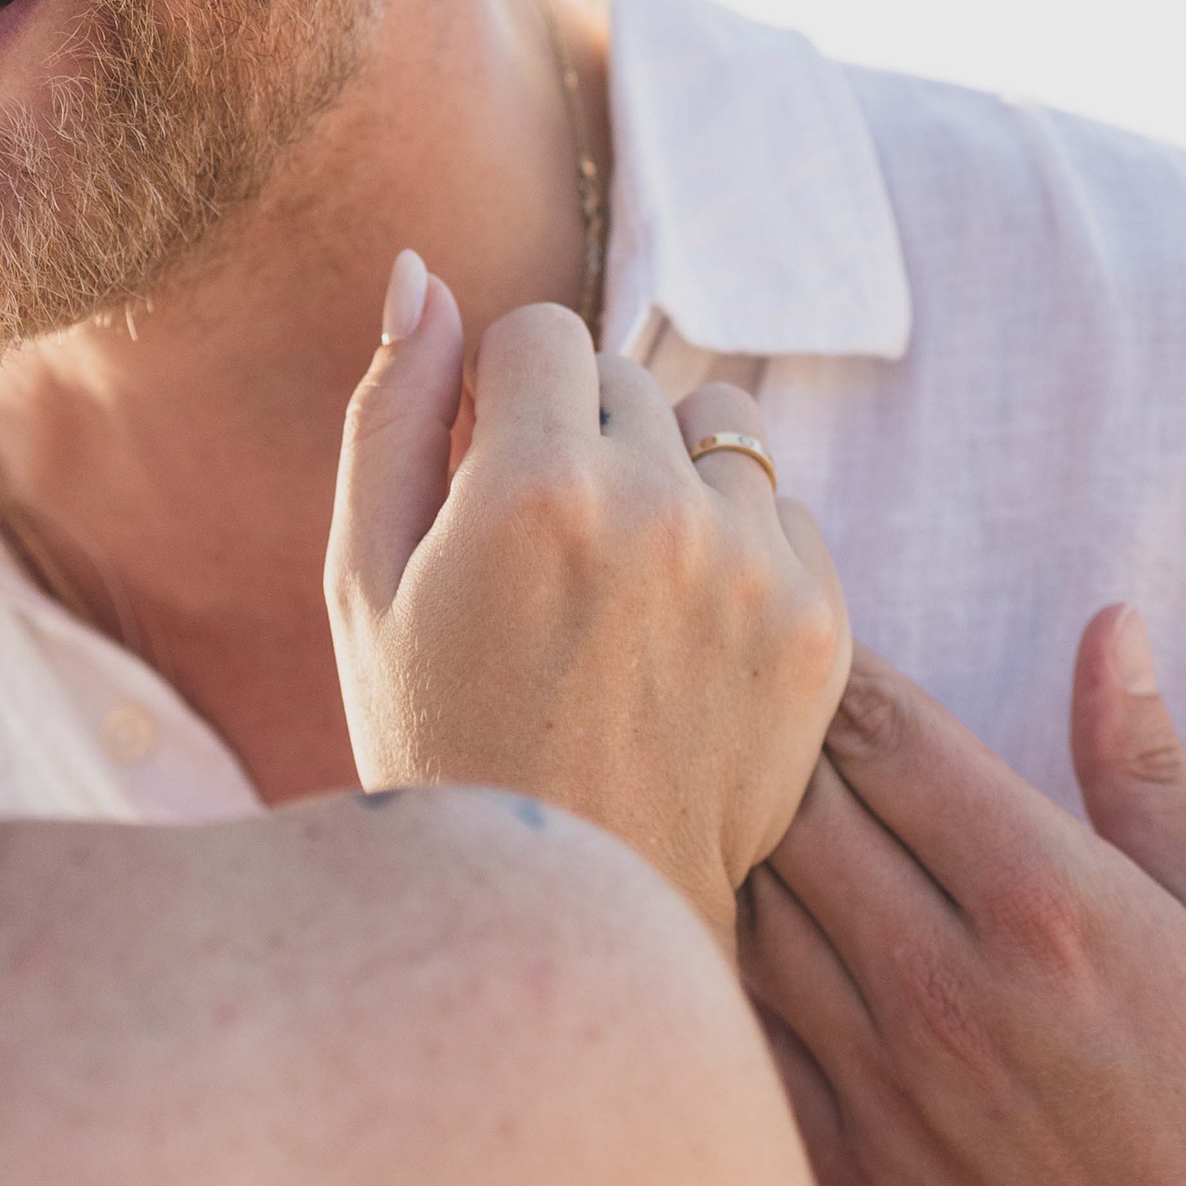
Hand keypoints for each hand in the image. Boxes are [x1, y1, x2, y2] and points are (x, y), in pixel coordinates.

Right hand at [328, 253, 850, 935]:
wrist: (575, 912)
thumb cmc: (440, 749)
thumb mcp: (364, 589)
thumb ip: (389, 415)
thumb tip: (419, 272)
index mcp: (529, 490)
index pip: (540, 332)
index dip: (500, 404)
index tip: (485, 488)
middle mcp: (658, 511)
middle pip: (627, 375)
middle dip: (579, 436)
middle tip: (543, 566)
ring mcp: (754, 569)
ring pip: (720, 430)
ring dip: (671, 476)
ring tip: (620, 591)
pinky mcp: (821, 624)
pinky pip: (783, 511)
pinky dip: (736, 550)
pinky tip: (681, 641)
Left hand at [741, 609, 1185, 1185]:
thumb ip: (1149, 770)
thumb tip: (1109, 626)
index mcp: (1050, 903)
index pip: (886, 733)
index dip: (833, 660)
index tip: (806, 617)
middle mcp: (945, 986)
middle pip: (789, 804)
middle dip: (759, 729)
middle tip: (732, 677)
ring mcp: (880, 1087)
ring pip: (742, 907)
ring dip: (721, 832)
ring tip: (703, 774)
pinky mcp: (844, 1176)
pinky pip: (736, 1029)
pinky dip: (711, 956)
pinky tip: (705, 912)